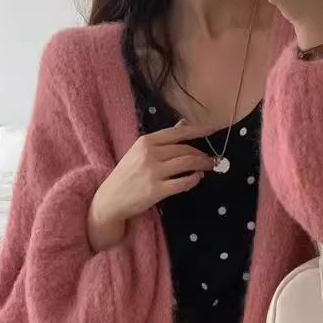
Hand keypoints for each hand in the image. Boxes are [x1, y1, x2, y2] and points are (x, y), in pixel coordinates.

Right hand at [88, 122, 215, 251]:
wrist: (110, 198)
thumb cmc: (127, 174)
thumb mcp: (139, 151)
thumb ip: (162, 139)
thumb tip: (183, 124)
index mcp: (146, 141)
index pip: (178, 132)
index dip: (198, 130)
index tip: (212, 130)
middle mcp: (150, 154)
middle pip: (185, 149)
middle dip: (202, 154)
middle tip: (210, 159)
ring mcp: (153, 172)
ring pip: (188, 163)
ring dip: (202, 165)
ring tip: (208, 167)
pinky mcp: (157, 190)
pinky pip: (183, 183)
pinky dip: (194, 180)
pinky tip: (197, 179)